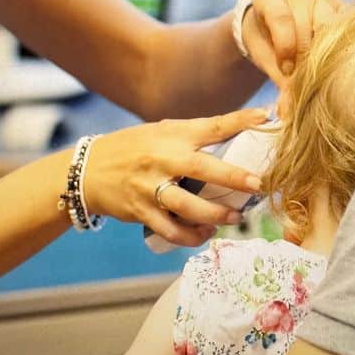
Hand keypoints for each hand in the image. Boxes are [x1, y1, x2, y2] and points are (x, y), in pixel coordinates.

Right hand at [79, 108, 270, 246]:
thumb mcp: (161, 132)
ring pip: (189, 206)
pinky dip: (192, 236)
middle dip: (234, 178)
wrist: (88, 170)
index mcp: (172, 135)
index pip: (212, 126)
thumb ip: (194, 136)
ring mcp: (150, 187)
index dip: (240, 121)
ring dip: (217, 215)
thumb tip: (238, 132)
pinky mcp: (141, 212)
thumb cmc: (134, 149)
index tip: (266, 118)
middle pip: (204, 168)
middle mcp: (162, 159)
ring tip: (236, 217)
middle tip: (258, 185)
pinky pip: (172, 230)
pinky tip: (206, 234)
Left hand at [240, 0, 342, 92]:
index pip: (281, 18)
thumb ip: (276, 77)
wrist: (273, 20)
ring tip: (322, 73)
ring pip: (333, 27)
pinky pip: (349, 28)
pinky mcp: (342, 9)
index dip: (286, 47)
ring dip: (329, 54)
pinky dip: (345, 48)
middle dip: (308, 57)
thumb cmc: (265, 38)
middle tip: (305, 80)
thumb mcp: (263, 55)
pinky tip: (339, 65)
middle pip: (310, 25)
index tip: (286, 70)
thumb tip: (289, 109)